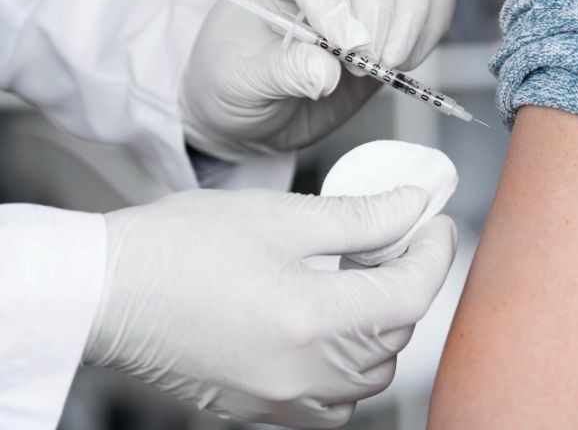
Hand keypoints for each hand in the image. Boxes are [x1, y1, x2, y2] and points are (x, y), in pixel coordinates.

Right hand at [84, 186, 456, 427]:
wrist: (106, 291)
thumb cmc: (177, 248)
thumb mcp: (280, 215)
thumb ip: (359, 217)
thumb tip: (411, 207)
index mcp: (312, 319)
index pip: (411, 293)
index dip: (435, 253)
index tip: (435, 223)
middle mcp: (302, 372)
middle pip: (396, 335)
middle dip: (409, 283)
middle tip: (397, 241)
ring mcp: (279, 397)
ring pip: (369, 376)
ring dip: (382, 328)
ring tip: (362, 281)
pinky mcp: (257, 406)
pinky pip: (330, 403)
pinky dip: (348, 370)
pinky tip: (331, 331)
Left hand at [180, 0, 455, 160]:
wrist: (257, 107)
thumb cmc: (236, 81)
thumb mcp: (238, 81)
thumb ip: (281, 72)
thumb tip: (326, 75)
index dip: (331, 2)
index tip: (343, 49)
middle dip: (378, 6)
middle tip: (366, 60)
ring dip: (412, 16)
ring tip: (387, 64)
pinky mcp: (399, 10)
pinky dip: (430, 30)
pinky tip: (403, 63)